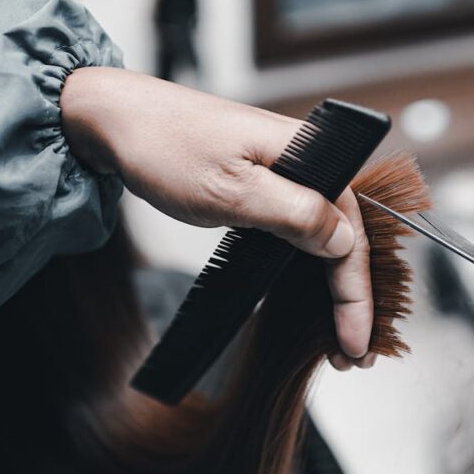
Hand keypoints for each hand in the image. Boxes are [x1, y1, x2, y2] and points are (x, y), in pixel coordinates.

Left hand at [61, 67, 373, 361]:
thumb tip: (345, 242)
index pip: (353, 235)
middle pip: (349, 240)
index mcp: (314, 155)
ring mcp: (291, 175)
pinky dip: (310, 270)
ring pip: (328, 241)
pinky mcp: (270, 187)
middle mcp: (311, 163)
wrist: (116, 118)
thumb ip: (295, 215)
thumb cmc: (166, 145)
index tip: (355, 341)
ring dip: (335, 291)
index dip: (357, 295)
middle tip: (351, 354)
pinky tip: (311, 299)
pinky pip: (303, 233)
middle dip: (352, 301)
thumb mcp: (232, 190)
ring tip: (336, 337)